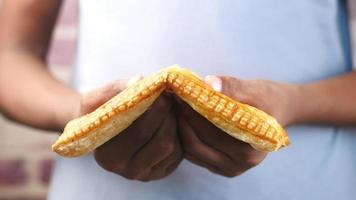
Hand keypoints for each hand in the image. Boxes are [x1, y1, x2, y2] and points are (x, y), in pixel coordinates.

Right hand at [75, 79, 182, 180]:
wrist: (104, 128)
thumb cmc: (102, 109)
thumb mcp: (102, 96)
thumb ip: (118, 88)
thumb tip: (139, 81)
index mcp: (108, 156)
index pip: (139, 133)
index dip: (155, 111)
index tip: (161, 92)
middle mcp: (128, 171)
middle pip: (161, 142)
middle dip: (169, 115)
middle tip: (169, 96)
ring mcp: (147, 174)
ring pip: (173, 147)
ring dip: (175, 123)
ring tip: (169, 106)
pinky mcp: (162, 172)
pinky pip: (179, 153)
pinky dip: (179, 134)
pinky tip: (170, 119)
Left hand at [176, 75, 296, 176]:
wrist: (279, 109)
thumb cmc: (269, 99)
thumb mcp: (255, 89)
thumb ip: (233, 87)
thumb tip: (209, 84)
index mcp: (248, 151)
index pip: (208, 133)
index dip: (190, 112)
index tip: (180, 93)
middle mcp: (238, 166)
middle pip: (195, 144)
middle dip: (182, 119)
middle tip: (174, 98)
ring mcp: (228, 168)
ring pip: (191, 151)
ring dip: (181, 127)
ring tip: (178, 105)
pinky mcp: (221, 166)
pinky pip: (195, 153)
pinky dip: (186, 135)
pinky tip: (185, 117)